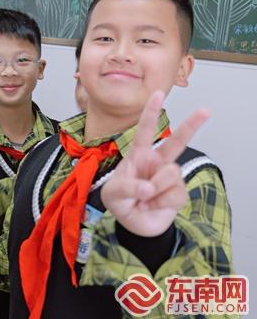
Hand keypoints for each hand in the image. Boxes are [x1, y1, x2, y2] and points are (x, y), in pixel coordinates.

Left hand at [101, 91, 209, 236]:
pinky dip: (160, 203)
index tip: (158, 94)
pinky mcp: (178, 192)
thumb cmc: (120, 202)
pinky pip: (174, 194)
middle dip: (191, 126)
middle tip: (206, 110)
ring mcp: (169, 177)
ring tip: (144, 199)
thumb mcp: (112, 194)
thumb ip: (127, 188)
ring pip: (170, 174)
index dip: (150, 112)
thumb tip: (148, 188)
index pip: (144, 131)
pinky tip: (153, 206)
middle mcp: (156, 162)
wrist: (132, 224)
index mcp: (138, 155)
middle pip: (177, 141)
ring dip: (154, 189)